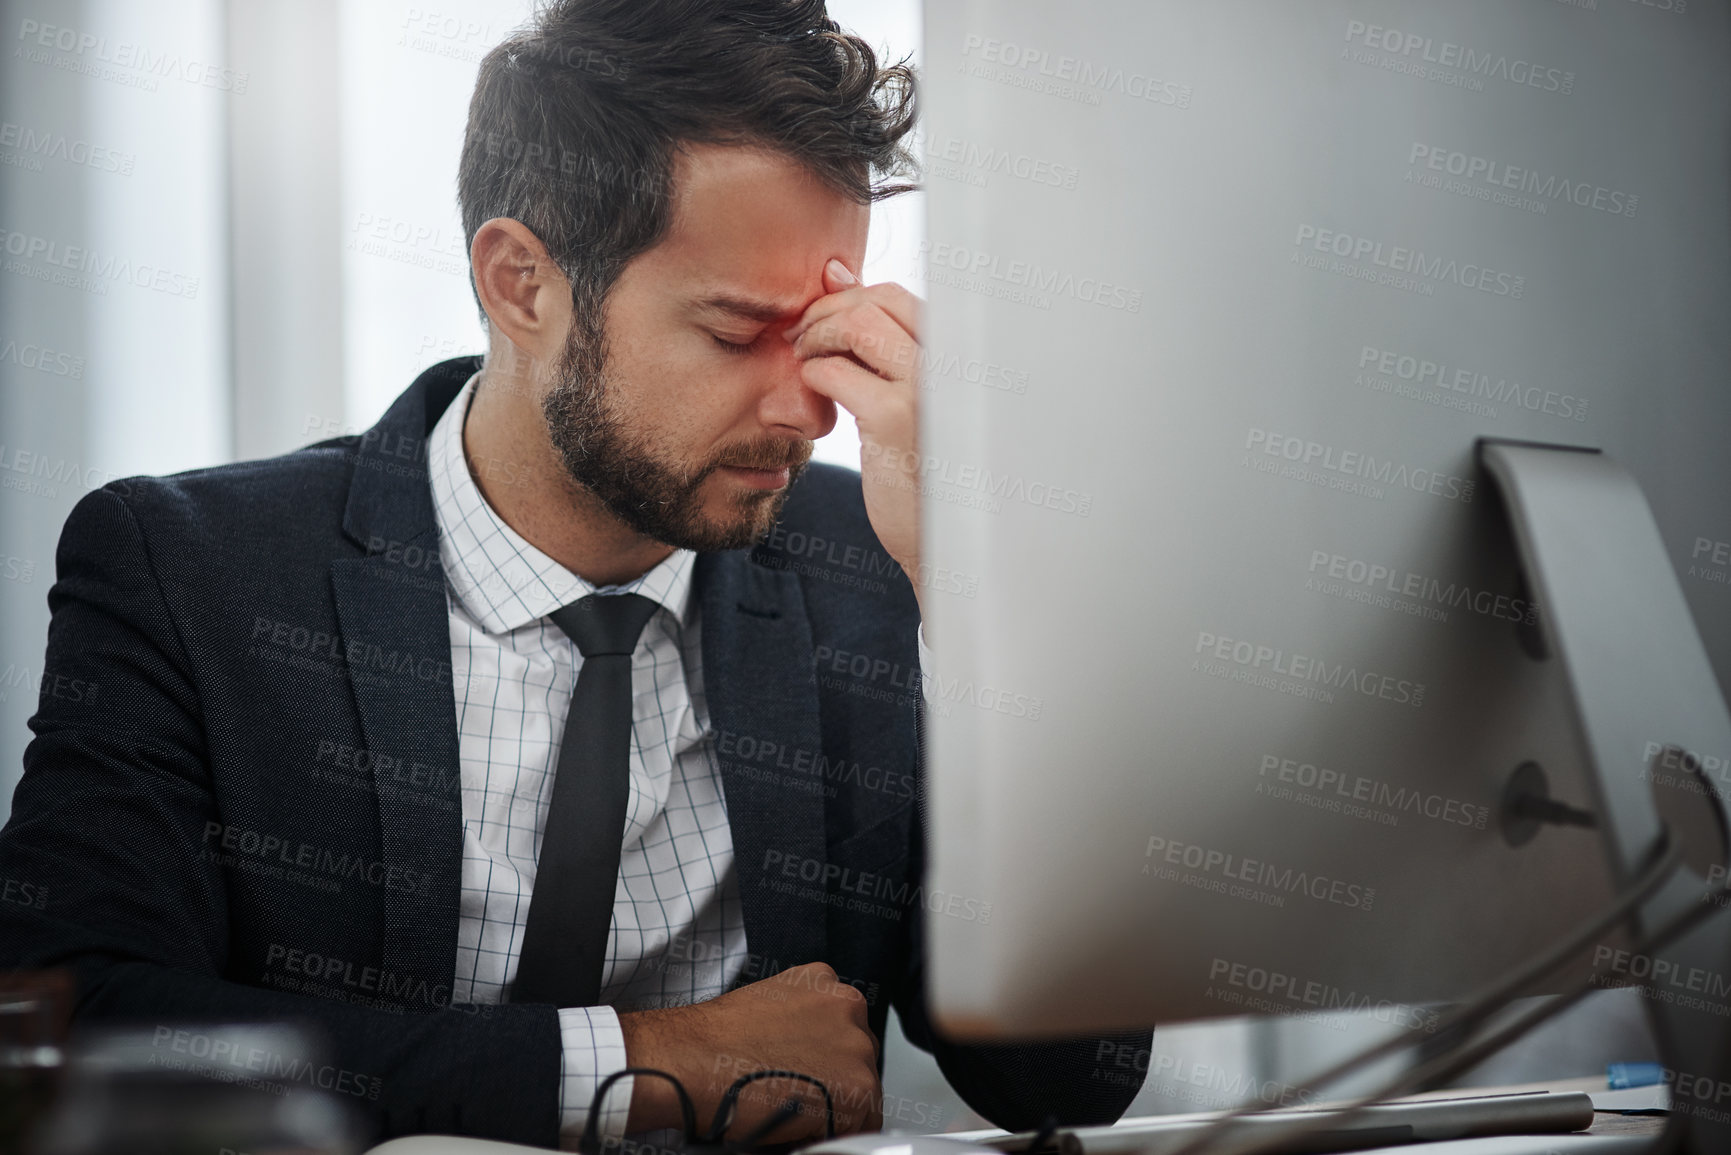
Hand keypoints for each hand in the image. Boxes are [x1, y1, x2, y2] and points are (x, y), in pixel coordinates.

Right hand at [618, 962, 882, 1140]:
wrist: (691, 1062)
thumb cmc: (713, 1041)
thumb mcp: (767, 1005)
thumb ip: (800, 1019)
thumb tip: (810, 1052)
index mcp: (825, 981)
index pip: (844, 1028)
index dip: (826, 1058)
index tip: (810, 1073)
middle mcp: (848, 1006)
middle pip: (857, 1056)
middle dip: (834, 1078)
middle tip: (798, 1094)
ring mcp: (856, 1045)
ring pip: (863, 1089)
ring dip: (836, 1104)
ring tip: (795, 1110)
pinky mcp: (858, 1086)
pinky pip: (862, 1122)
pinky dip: (835, 1130)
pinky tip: (800, 1124)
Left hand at [788, 260, 925, 616]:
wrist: (947, 540)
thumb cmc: (924, 467)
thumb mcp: (911, 396)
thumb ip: (881, 340)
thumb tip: (835, 271)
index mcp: (958, 355)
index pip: (895, 294)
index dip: (848, 298)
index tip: (820, 321)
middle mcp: (951, 363)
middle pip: (876, 299)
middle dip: (826, 312)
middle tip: (800, 339)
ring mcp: (926, 388)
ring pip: (856, 324)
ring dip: (816, 337)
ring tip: (803, 361)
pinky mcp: (895, 419)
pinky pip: (835, 370)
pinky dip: (812, 374)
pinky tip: (813, 394)